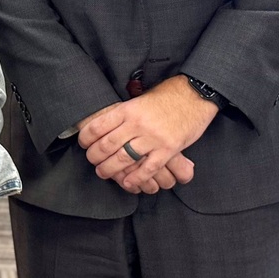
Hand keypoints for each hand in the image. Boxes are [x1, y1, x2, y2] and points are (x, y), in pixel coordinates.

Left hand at [78, 76, 212, 192]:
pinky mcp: (168, 148)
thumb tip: (103, 125)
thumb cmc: (166, 96)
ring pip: (124, 158)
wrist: (194, 94)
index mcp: (127, 109)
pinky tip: (128, 183)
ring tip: (104, 173)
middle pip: (107, 145)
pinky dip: (136, 178)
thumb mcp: (139, 99)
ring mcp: (153, 137)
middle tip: (92, 162)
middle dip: (95, 157)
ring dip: (110, 169)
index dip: (86, 139)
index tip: (83, 144)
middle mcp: (137, 124)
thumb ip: (123, 113)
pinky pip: (148, 168)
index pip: (98, 126)